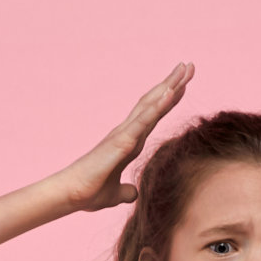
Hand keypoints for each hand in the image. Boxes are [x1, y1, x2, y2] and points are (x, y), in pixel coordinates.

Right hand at [59, 62, 193, 211]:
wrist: (71, 195)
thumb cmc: (89, 192)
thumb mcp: (114, 194)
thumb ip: (125, 191)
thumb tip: (133, 193)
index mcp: (129, 141)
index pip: (154, 115)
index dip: (169, 99)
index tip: (184, 84)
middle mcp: (127, 132)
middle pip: (154, 102)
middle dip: (173, 83)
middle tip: (190, 65)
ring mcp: (124, 134)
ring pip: (151, 105)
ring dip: (169, 86)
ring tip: (185, 69)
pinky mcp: (121, 142)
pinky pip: (143, 121)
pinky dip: (157, 106)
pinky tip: (171, 92)